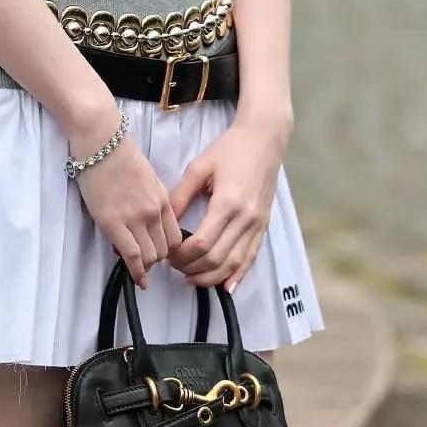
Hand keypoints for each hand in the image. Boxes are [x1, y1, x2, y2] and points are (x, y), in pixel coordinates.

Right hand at [72, 123, 181, 289]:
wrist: (101, 142)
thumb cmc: (120, 157)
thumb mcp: (147, 179)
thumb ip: (152, 202)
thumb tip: (148, 225)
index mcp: (162, 199)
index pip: (175, 236)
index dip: (170, 251)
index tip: (162, 257)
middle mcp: (153, 211)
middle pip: (164, 250)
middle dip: (157, 260)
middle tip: (147, 262)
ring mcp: (134, 218)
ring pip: (149, 257)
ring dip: (145, 266)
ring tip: (139, 268)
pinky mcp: (113, 223)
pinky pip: (131, 256)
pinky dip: (136, 272)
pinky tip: (138, 280)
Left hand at [166, 110, 292, 293]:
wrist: (264, 139)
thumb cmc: (229, 149)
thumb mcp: (199, 167)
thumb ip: (180, 196)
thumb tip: (162, 222)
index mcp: (227, 203)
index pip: (201, 243)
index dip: (181, 255)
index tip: (167, 254)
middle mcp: (245, 219)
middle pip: (216, 259)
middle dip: (191, 269)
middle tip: (173, 266)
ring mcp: (257, 225)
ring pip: (234, 265)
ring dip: (210, 277)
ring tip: (190, 278)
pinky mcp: (264, 226)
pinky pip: (251, 259)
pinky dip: (237, 276)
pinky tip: (225, 287)